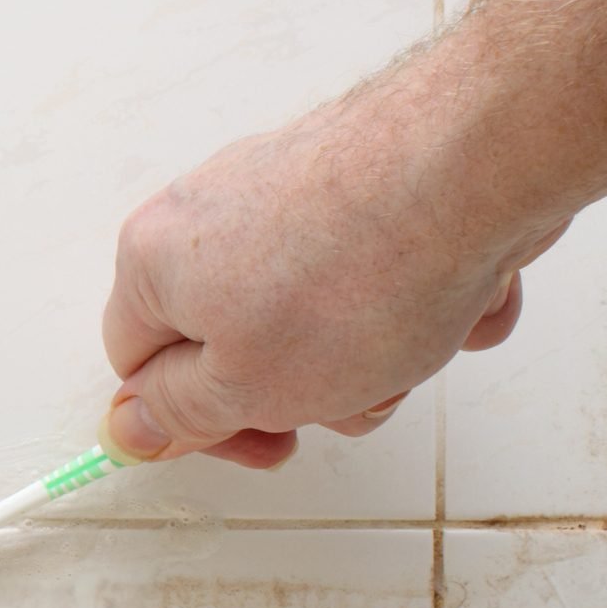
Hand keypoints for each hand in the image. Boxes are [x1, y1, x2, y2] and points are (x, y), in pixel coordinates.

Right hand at [98, 90, 572, 469]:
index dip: (197, 420)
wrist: (472, 168)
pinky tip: (454, 298)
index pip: (141, 368)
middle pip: (235, 341)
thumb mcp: (246, 388)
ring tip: (415, 343)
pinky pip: (374, 267)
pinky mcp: (357, 178)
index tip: (260, 439)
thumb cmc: (357, 272)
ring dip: (369, 353)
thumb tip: (134, 426)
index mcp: (154, 263)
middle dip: (302, 388)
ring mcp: (285, 187)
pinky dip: (415, 296)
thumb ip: (179, 415)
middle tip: (347, 401)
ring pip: (315, 313)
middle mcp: (208, 212)